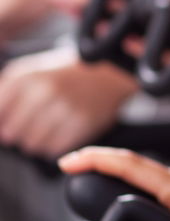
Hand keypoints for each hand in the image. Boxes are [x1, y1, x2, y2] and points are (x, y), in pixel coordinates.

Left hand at [0, 46, 135, 156]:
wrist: (108, 72)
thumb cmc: (64, 75)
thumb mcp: (31, 71)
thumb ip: (5, 91)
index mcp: (28, 76)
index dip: (0, 122)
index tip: (5, 125)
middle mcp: (46, 91)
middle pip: (12, 133)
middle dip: (16, 135)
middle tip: (26, 128)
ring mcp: (65, 108)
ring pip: (32, 144)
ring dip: (34, 142)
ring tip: (44, 130)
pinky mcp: (82, 123)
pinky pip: (54, 149)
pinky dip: (52, 146)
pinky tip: (58, 134)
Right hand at [58, 146, 169, 220]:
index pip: (131, 165)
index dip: (96, 160)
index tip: (70, 160)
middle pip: (134, 170)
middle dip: (102, 174)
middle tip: (76, 186)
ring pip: (150, 181)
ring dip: (127, 191)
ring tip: (108, 214)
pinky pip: (165, 190)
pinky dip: (147, 199)